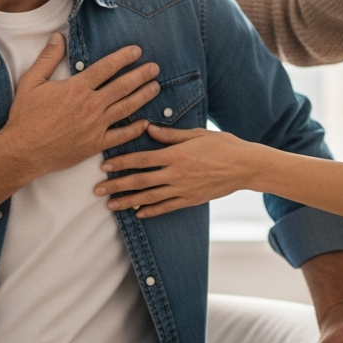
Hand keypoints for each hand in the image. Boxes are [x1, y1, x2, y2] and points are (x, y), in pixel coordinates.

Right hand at [0, 34, 159, 177]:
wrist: (23, 151)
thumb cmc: (25, 116)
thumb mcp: (31, 82)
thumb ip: (47, 58)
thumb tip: (57, 37)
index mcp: (77, 88)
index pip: (106, 68)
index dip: (124, 57)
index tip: (137, 51)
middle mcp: (91, 105)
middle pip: (123, 86)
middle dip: (141, 75)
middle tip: (155, 68)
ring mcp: (96, 126)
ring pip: (127, 108)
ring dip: (143, 96)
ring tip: (156, 87)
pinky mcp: (96, 145)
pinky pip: (121, 136)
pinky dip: (135, 129)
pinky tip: (145, 122)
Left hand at [94, 125, 257, 216]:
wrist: (246, 166)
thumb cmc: (223, 145)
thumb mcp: (196, 134)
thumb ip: (170, 134)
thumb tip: (147, 128)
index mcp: (176, 155)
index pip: (141, 159)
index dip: (121, 162)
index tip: (104, 165)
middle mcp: (176, 174)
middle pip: (140, 181)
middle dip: (116, 185)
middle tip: (97, 190)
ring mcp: (183, 189)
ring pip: (149, 197)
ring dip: (128, 202)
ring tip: (111, 206)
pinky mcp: (191, 200)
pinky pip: (167, 207)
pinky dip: (151, 211)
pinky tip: (138, 214)